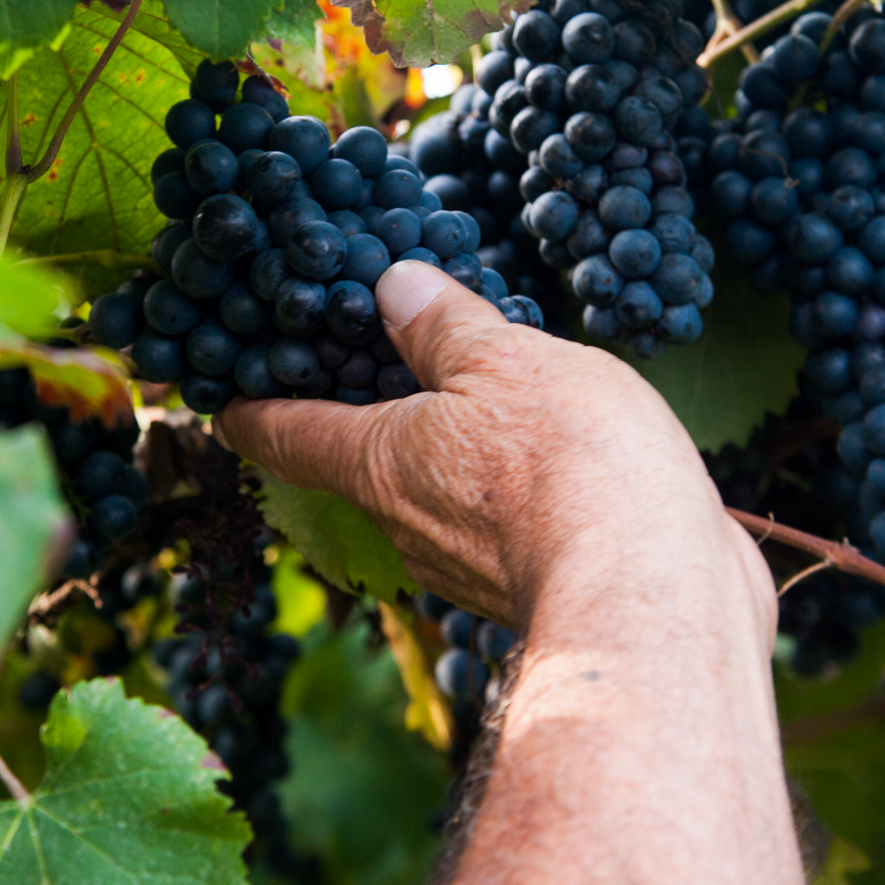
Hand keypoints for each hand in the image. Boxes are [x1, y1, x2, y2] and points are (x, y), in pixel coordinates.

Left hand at [217, 260, 774, 638]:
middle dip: (369, 417)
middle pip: (360, 466)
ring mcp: (464, 570)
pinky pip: (499, 527)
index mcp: (375, 462)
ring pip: (434, 498)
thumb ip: (446, 325)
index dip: (250, 408)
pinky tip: (553, 462)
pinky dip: (506, 491)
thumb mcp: (503, 361)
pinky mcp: (529, 590)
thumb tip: (394, 286)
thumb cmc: (570, 467)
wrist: (658, 597)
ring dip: (448, 454)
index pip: (282, 434)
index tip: (227, 394)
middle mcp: (404, 526)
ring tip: (483, 401)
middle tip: (380, 360)